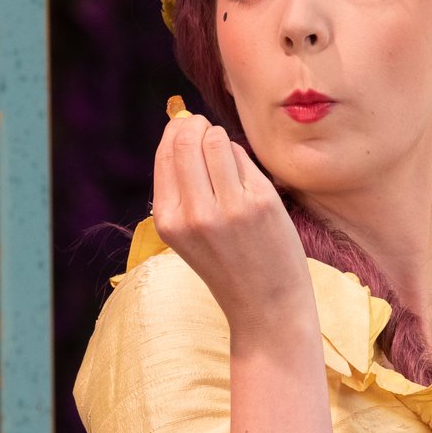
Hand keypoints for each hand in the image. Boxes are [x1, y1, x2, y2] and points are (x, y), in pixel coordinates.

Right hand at [150, 107, 311, 338]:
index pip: (166, 154)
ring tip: (228, 161)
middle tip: (208, 131)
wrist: (266, 307)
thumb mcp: (187, 233)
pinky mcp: (260, 202)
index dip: (177, 131)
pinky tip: (247, 180)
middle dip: (197, 126)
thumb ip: (180, 186)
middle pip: (188, 140)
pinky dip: (243, 159)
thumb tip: (181, 125)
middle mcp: (193, 214)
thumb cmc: (228, 265)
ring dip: (222, 139)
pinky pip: (244, 157)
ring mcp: (228, 208)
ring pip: (217, 140)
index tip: (188, 128)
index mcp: (168, 221)